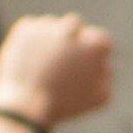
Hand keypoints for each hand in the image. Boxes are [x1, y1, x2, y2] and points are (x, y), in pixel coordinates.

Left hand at [0, 14, 115, 130]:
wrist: (25, 107)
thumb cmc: (65, 105)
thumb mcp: (99, 98)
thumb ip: (107, 77)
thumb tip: (104, 64)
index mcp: (95, 44)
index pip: (101, 39)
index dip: (93, 52)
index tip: (83, 63)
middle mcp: (73, 28)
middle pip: (75, 25)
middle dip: (70, 39)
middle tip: (60, 60)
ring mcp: (48, 26)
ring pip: (51, 25)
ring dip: (49, 39)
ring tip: (41, 64)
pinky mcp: (25, 28)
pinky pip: (31, 29)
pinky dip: (30, 42)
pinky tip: (28, 61)